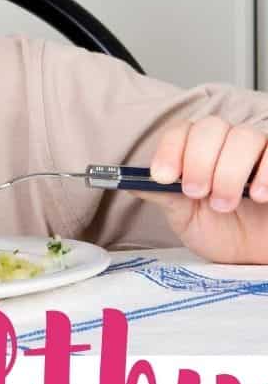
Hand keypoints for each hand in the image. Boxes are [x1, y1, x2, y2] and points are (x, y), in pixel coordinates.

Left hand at [136, 116, 267, 263]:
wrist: (253, 256)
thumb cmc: (221, 233)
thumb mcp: (184, 218)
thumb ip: (163, 196)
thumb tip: (129, 182)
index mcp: (197, 153)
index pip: (181, 132)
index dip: (171, 150)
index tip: (164, 176)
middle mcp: (227, 144)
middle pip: (210, 127)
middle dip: (198, 161)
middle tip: (196, 193)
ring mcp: (257, 152)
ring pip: (244, 136)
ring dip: (229, 172)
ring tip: (225, 204)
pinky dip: (265, 172)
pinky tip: (258, 196)